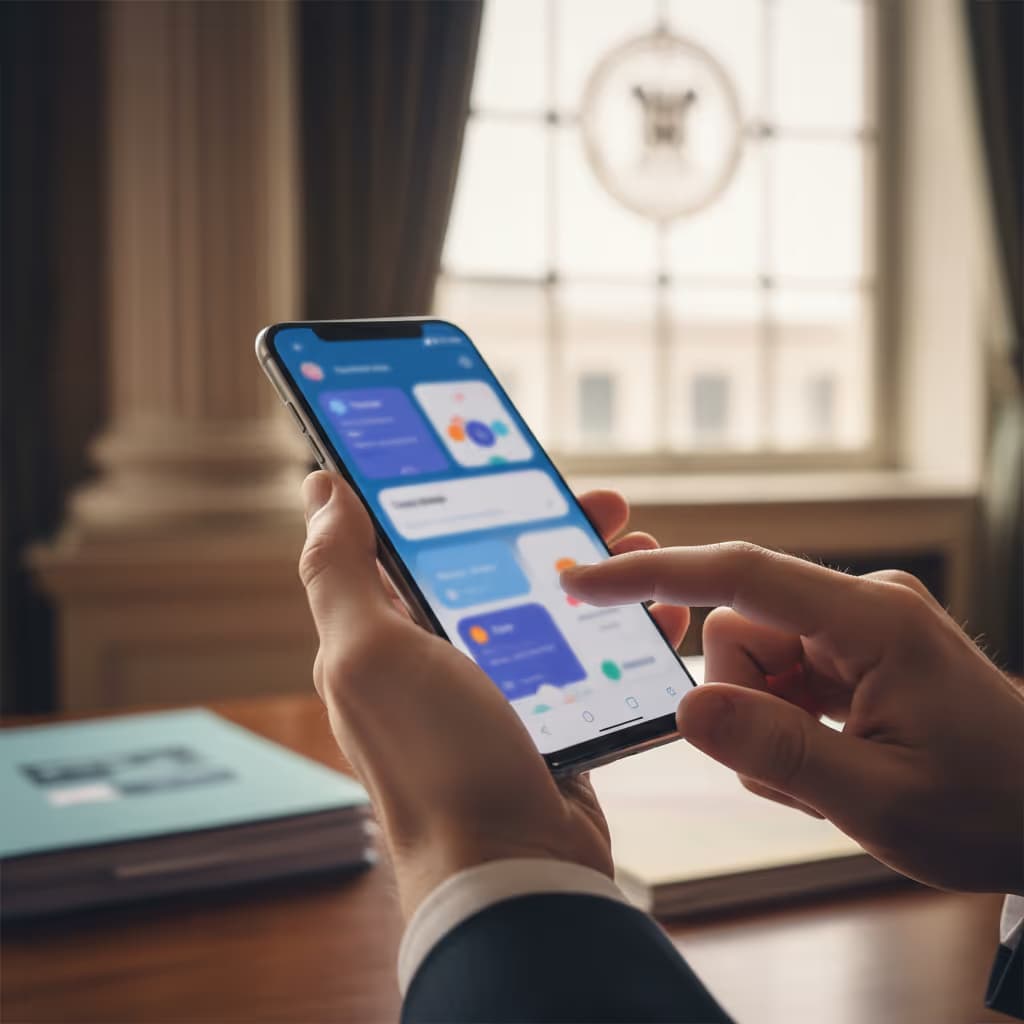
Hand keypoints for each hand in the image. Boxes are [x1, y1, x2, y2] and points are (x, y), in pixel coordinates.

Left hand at [298, 472, 688, 916]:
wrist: (514, 871)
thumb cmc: (436, 760)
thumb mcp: (371, 654)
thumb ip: (339, 571)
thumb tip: (318, 489)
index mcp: (386, 635)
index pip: (419, 540)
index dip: (460, 494)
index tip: (509, 458)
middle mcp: (437, 660)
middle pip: (497, 567)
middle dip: (550, 526)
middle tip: (606, 500)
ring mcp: (498, 692)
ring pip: (549, 607)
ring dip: (597, 570)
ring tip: (644, 541)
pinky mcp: (550, 720)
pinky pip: (588, 657)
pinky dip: (623, 629)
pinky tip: (658, 610)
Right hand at [562, 544, 1023, 895]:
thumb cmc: (988, 807)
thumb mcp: (878, 800)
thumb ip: (777, 750)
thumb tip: (685, 705)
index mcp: (871, 620)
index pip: (739, 575)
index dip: (654, 576)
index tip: (581, 580)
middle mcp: (861, 604)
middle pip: (737, 633)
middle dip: (743, 705)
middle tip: (798, 772)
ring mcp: (858, 625)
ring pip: (752, 661)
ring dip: (766, 724)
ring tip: (826, 776)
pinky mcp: (854, 648)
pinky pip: (781, 676)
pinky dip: (785, 724)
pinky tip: (832, 761)